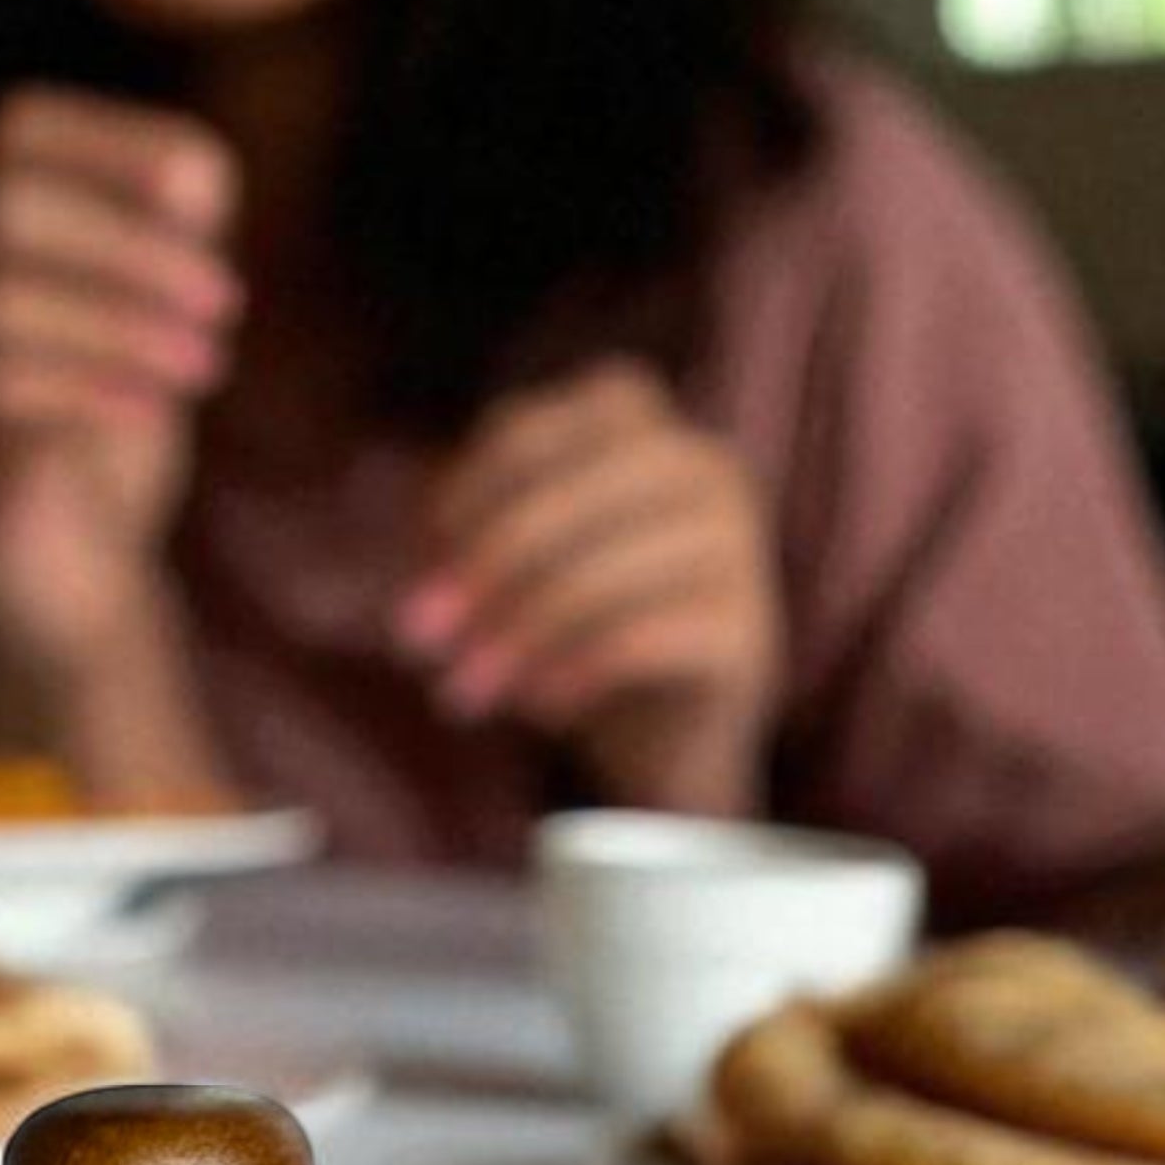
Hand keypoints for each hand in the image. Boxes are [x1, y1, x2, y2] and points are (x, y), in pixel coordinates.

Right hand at [0, 87, 239, 678]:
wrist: (74, 595)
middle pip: (2, 204)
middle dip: (129, 244)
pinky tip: (154, 410)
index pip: (12, 131)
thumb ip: (167, 235)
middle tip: (224, 299)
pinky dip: (90, 384)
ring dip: (122, 321)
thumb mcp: (149, 319)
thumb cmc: (111, 443)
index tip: (207, 197)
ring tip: (206, 365)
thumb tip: (195, 173)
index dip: (110, 143)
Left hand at [397, 361, 784, 818]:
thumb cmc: (575, 635)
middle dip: (486, 570)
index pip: (529, 433)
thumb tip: (421, 603)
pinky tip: (543, 710)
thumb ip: (464, 559)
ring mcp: (736, 544)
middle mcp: (698, 465)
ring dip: (519, 637)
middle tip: (419, 643)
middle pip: (570, 496)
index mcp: (635, 425)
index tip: (417, 570)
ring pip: (607, 573)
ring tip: (465, 692)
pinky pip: (647, 639)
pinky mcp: (747, 629)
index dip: (461, 499)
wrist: (668, 738)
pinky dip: (579, 672)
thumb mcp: (510, 579)